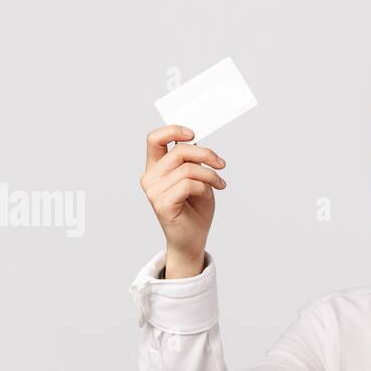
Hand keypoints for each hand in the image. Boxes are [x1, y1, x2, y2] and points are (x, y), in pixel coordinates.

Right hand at [140, 125, 226, 277]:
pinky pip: (189, 184)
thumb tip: (197, 140)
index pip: (155, 139)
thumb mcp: (197, 178)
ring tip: (219, 184)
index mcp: (155, 168)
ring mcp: (153, 191)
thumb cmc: (195, 210)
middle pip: (179, 151)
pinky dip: (205, 188)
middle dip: (206, 154)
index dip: (173, 131)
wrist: (192, 240)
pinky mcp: (161, 203)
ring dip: (210, 175)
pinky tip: (210, 195)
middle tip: (221, 164)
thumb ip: (192, 160)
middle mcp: (150, 178)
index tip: (193, 134)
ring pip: (188, 169)